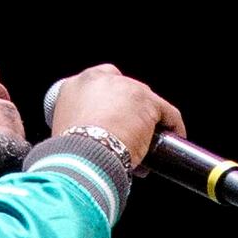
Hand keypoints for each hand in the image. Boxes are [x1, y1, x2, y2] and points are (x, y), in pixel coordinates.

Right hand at [46, 66, 181, 167]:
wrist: (84, 157)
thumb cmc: (71, 152)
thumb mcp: (64, 131)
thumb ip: (78, 124)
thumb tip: (91, 138)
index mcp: (76, 85)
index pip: (100, 83)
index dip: (110, 102)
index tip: (114, 117)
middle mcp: (102, 80)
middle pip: (125, 93)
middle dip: (129, 114)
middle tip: (128, 136)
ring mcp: (128, 88)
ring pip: (145, 104)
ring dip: (147, 123)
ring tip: (147, 145)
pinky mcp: (149, 102)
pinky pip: (167, 113)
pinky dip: (173, 126)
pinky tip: (174, 138)